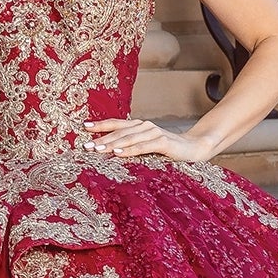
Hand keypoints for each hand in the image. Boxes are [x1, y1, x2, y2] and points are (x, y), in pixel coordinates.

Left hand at [82, 118, 214, 162]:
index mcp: (139, 126)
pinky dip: (130, 150)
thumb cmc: (167, 150)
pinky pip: (143, 147)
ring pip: (128, 138)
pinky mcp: (163, 142)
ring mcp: (154, 133)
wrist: (193, 148)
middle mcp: (145, 126)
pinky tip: (118, 153)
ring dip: (112, 144)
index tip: (84, 128)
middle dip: (101, 138)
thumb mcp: (146, 146)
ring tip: (97, 149)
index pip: (116, 123)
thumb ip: (131, 146)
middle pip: (119, 131)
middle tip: (86, 145)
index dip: (100, 125)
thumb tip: (108, 151)